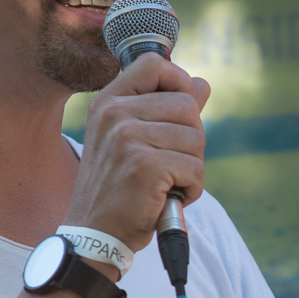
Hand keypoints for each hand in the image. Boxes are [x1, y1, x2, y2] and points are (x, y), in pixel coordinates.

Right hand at [65, 52, 210, 252]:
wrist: (96, 233)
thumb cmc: (119, 188)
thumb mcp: (132, 141)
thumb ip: (166, 110)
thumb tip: (202, 84)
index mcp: (109, 102)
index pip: (155, 64)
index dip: (179, 83)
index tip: (178, 115)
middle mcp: (115, 114)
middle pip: (188, 105)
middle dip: (191, 139)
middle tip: (170, 164)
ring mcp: (128, 138)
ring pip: (196, 139)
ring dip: (191, 168)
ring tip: (166, 183)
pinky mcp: (146, 165)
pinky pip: (195, 169)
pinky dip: (191, 189)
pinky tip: (168, 198)